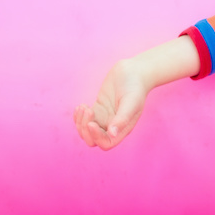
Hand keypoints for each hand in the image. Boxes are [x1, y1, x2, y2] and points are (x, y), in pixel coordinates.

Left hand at [74, 36, 200, 149]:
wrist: (134, 72)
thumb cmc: (135, 87)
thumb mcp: (131, 102)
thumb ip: (122, 119)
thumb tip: (112, 134)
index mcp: (123, 128)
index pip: (106, 143)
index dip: (96, 137)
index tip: (92, 123)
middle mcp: (113, 126)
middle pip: (93, 140)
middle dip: (85, 129)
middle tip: (88, 110)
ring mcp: (104, 119)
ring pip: (85, 131)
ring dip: (80, 122)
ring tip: (83, 107)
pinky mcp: (97, 110)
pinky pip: (83, 121)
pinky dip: (78, 116)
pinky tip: (82, 105)